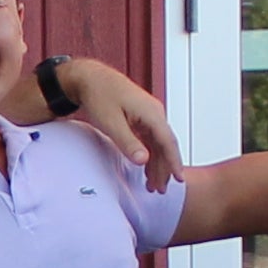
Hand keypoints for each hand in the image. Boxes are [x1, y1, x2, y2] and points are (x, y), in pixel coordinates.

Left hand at [54, 55, 187, 181]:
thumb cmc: (99, 95)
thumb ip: (128, 142)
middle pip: (165, 145)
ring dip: (157, 164)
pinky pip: (150, 139)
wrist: (89, 78)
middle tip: (161, 190)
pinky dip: (149, 154)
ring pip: (158, 144)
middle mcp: (154, 113)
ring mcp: (149, 114)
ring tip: (153, 185)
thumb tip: (144, 160)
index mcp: (151, 113)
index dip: (174, 162)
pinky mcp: (141, 117)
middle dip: (165, 168)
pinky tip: (146, 168)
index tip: (178, 179)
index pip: (168, 142)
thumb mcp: (111, 122)